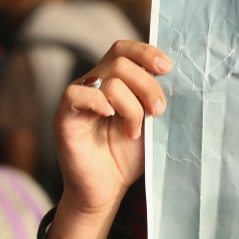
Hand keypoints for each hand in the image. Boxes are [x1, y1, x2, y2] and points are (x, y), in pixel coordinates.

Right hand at [53, 41, 171, 219]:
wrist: (107, 189)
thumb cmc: (128, 157)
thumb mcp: (150, 125)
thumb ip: (154, 101)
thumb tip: (174, 78)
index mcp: (114, 81)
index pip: (124, 50)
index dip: (145, 52)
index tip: (167, 68)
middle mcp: (94, 84)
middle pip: (121, 63)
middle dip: (147, 85)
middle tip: (158, 111)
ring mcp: (78, 98)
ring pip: (109, 80)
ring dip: (131, 107)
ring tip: (134, 132)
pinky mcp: (64, 115)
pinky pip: (78, 94)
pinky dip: (100, 104)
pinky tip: (111, 119)